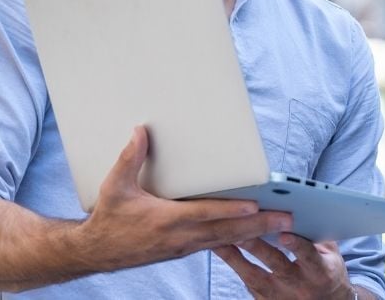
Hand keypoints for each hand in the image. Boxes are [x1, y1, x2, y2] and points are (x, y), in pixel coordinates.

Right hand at [77, 126, 292, 271]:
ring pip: (227, 241)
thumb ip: (130, 158)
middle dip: (259, 225)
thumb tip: (140, 132)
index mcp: (166, 220)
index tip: (256, 206)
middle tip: (287, 218)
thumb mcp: (114, 186)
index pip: (207, 214)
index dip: (232, 210)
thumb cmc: (108, 219)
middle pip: (227, 231)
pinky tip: (254, 235)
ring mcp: (185, 246)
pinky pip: (217, 245)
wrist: (98, 252)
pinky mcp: (184, 250)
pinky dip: (238, 240)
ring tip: (280, 226)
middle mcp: (181, 237)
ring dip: (254, 233)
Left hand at [214, 233, 357, 298]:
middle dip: (259, 247)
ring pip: (256, 277)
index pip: (309, 257)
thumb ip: (316, 234)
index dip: (297, 246)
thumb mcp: (330, 254)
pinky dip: (233, 263)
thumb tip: (301, 207)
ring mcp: (282, 297)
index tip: (285, 234)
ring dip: (237, 256)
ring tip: (220, 238)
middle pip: (278, 265)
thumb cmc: (327, 272)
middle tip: (242, 229)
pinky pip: (246, 282)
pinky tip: (220, 248)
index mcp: (321, 272)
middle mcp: (301, 286)